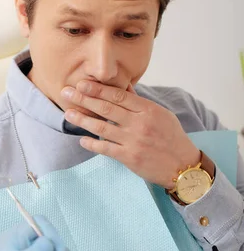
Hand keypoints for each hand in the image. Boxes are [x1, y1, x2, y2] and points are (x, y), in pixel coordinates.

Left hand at [62, 81, 199, 188]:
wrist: (184, 166)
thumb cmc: (172, 138)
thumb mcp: (161, 114)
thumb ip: (140, 102)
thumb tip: (124, 86)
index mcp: (148, 110)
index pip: (118, 96)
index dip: (98, 89)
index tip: (82, 84)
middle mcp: (139, 123)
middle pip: (107, 108)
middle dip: (84, 99)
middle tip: (66, 93)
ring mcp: (134, 141)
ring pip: (102, 128)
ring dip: (83, 120)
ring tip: (68, 114)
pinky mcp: (130, 158)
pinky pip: (106, 149)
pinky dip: (92, 144)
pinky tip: (82, 139)